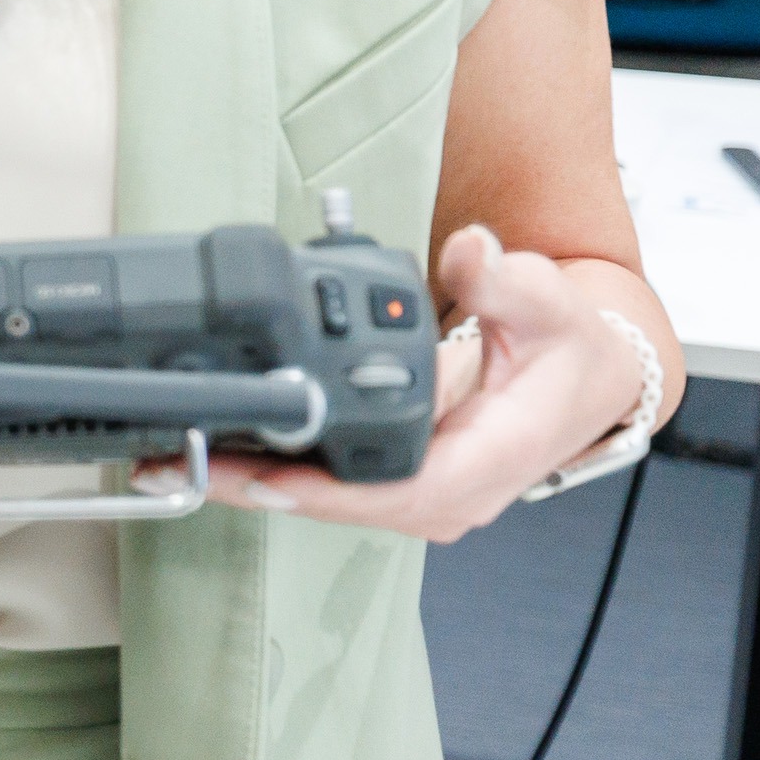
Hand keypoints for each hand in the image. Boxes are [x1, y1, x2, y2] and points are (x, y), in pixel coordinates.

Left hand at [206, 224, 651, 541]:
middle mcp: (452, 491)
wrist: (587, 377)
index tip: (261, 477)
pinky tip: (211, 451)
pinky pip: (327, 485)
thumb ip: (506, 280)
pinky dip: (271, 470)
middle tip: (176, 463)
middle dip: (257, 488)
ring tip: (172, 460)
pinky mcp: (399, 482)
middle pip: (342, 506)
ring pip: (325, 502)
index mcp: (490, 459)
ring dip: (249, 484)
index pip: (401, 492)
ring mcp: (423, 494)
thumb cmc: (570, 348)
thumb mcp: (550, 304)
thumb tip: (472, 253)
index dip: (327, 491)